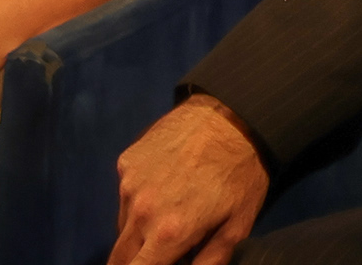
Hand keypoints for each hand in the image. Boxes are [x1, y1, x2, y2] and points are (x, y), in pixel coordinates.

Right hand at [109, 95, 272, 264]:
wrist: (232, 113)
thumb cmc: (241, 173)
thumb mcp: (237, 226)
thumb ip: (209, 262)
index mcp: (167, 234)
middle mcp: (140, 212)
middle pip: (120, 257)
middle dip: (136, 260)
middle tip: (160, 250)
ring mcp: (129, 184)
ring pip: (123, 225)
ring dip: (138, 229)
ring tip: (171, 210)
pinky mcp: (126, 161)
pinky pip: (125, 194)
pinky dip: (139, 198)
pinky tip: (165, 182)